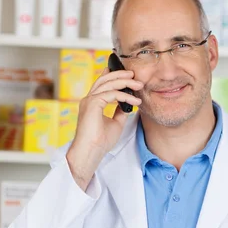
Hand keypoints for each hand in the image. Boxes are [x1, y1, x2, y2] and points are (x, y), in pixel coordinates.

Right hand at [67, 68, 142, 190]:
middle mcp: (89, 99)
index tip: (127, 74)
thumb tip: (129, 104)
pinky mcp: (93, 104)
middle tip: (134, 75)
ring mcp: (89, 101)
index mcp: (92, 103)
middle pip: (105, 79)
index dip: (113, 75)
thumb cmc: (100, 142)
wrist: (91, 152)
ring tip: (139, 85)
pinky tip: (135, 101)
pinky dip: (125, 96)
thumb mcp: (115, 123)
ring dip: (125, 82)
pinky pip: (112, 94)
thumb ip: (120, 112)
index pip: (102, 84)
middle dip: (120, 74)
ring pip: (108, 84)